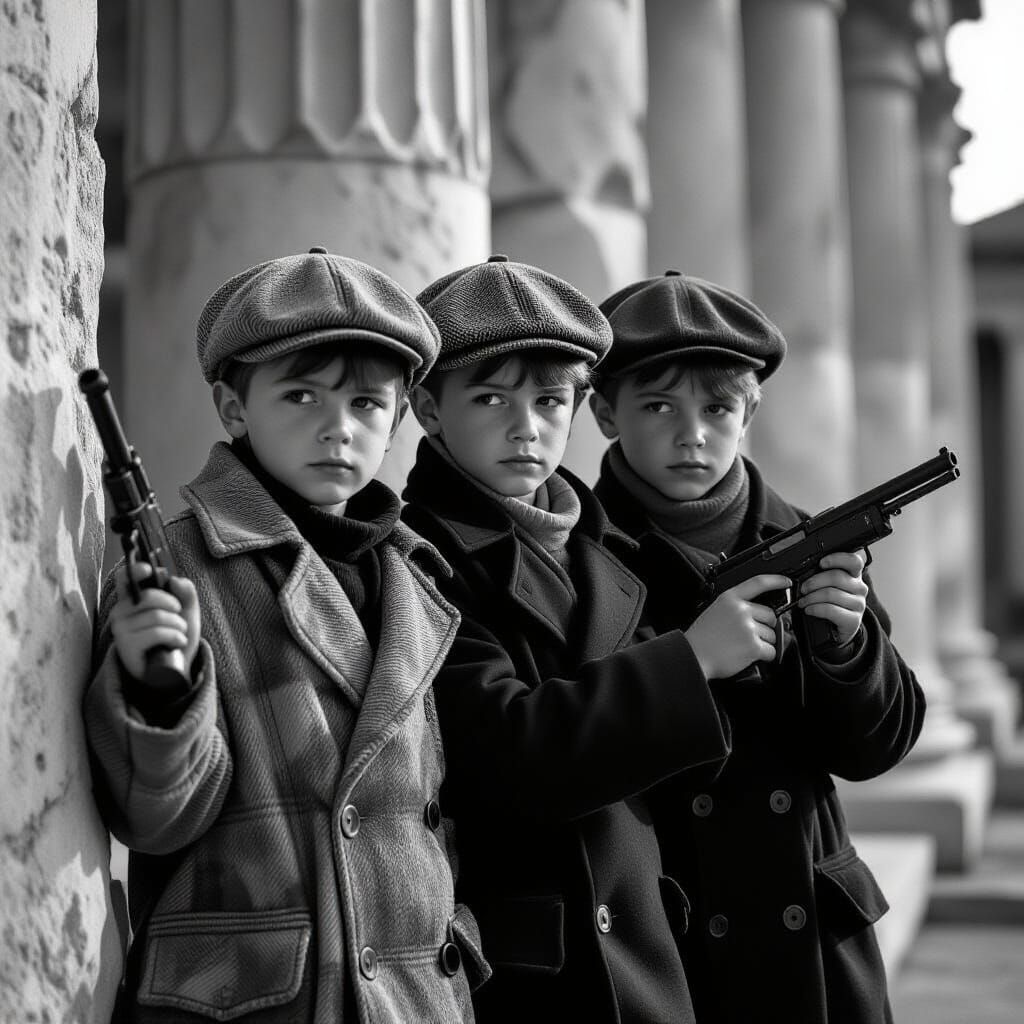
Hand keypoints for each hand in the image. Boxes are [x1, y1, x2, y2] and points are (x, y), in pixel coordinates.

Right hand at [109, 561, 200, 680]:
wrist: (173, 671)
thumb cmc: (174, 637)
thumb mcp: (186, 613)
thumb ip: (186, 593)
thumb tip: (176, 580)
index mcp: (132, 600)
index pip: (124, 579)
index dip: (135, 571)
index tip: (148, 569)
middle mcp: (121, 613)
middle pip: (148, 596)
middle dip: (173, 605)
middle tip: (179, 615)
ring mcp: (121, 631)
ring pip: (156, 616)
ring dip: (178, 625)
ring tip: (180, 633)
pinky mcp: (127, 647)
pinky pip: (156, 633)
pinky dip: (175, 637)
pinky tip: (177, 643)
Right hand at [685, 574, 791, 679]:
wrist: (693, 655)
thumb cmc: (702, 638)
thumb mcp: (716, 611)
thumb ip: (737, 608)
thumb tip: (760, 615)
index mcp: (730, 599)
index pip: (758, 583)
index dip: (776, 581)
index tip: (786, 582)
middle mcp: (741, 610)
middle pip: (771, 616)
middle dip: (766, 627)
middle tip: (751, 636)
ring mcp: (748, 627)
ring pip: (772, 635)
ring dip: (763, 643)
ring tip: (744, 647)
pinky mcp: (753, 646)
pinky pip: (771, 650)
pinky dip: (765, 656)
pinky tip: (749, 656)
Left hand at [797, 550, 867, 645]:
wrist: (834, 629)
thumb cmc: (828, 603)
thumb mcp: (825, 585)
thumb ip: (821, 574)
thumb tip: (805, 570)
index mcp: (854, 575)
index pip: (853, 561)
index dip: (837, 559)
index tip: (821, 563)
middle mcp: (859, 588)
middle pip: (836, 577)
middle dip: (814, 582)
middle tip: (803, 588)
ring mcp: (858, 604)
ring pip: (831, 594)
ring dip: (811, 597)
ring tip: (803, 602)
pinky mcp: (853, 620)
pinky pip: (830, 610)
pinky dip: (815, 609)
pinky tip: (809, 610)